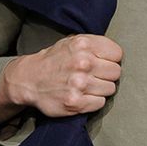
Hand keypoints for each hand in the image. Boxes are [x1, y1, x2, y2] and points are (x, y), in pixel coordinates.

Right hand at [0, 33, 121, 125]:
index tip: (102, 63)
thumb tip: (116, 54)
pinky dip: (93, 101)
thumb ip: (93, 44)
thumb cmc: (53, 60)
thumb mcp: (71, 42)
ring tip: (86, 86)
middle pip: (116, 72)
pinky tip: (82, 96)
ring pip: (110, 89)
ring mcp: (79, 84)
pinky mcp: (76, 102)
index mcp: (83, 44)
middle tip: (93, 76)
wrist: (29, 80)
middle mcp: (83, 62)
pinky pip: (100, 103)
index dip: (110, 59)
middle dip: (106, 75)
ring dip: (100, 89)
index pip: (117, 54)